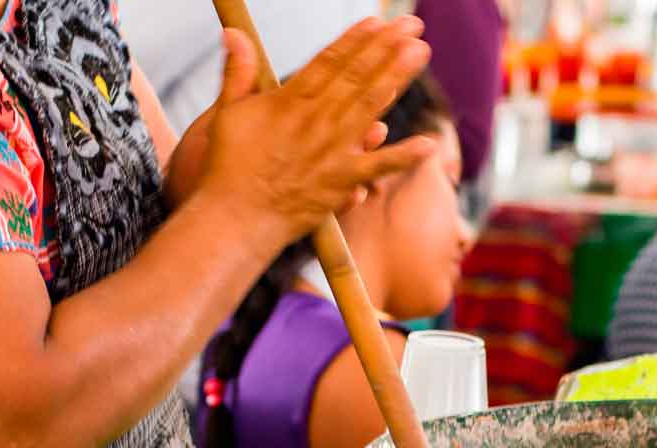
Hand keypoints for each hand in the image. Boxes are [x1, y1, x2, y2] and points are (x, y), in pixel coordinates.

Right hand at [194, 19, 434, 247]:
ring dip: (398, 77)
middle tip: (411, 25)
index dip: (355, 39)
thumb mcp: (228, 112)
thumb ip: (238, 71)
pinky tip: (429, 143)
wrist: (237, 217)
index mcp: (290, 101)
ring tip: (420, 51)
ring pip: (372, 107)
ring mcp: (333, 151)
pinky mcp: (342, 182)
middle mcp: (316, 121)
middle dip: (386, 47)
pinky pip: (378, 167)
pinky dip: (403, 156)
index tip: (377, 21)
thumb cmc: (230, 167)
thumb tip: (233, 32)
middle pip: (358, 76)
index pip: (329, 61)